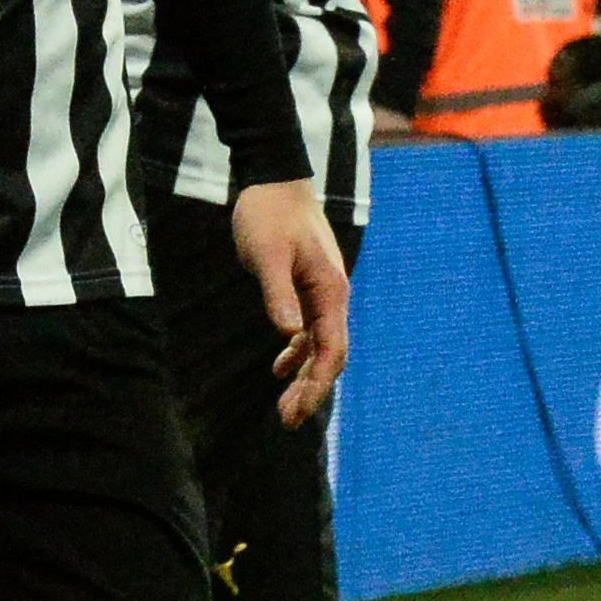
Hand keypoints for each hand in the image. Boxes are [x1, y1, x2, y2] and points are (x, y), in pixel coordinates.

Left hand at [229, 179, 351, 426]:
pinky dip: (296, 352)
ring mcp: (323, 292)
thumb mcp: (267, 255)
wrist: (274, 180)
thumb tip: (287, 334)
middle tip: (287, 421)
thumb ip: (278, 294)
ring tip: (284, 408)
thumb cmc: (269, 215)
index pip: (331, 349)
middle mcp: (333, 295)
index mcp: (330, 290)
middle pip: (329, 355)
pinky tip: (278, 368)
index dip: (316, 385)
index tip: (297, 412)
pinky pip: (309, 329)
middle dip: (311, 390)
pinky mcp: (309, 287)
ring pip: (320, 345)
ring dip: (304, 376)